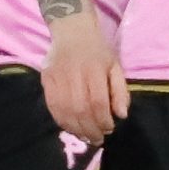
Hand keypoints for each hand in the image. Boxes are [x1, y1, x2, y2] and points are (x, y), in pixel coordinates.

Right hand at [43, 16, 127, 142]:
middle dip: (90, 129)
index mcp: (94, 69)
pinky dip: (61, 120)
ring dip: (75, 128)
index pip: (98, 101)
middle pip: (80, 109)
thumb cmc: (98, 51)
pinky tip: (70, 127)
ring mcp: (57, 76)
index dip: (103, 120)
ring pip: (65, 110)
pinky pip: (52, 105)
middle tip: (97, 139)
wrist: (72, 30)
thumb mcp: (115, 66)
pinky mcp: (46, 79)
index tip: (109, 129)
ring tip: (85, 137)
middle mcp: (74, 73)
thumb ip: (120, 91)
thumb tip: (121, 115)